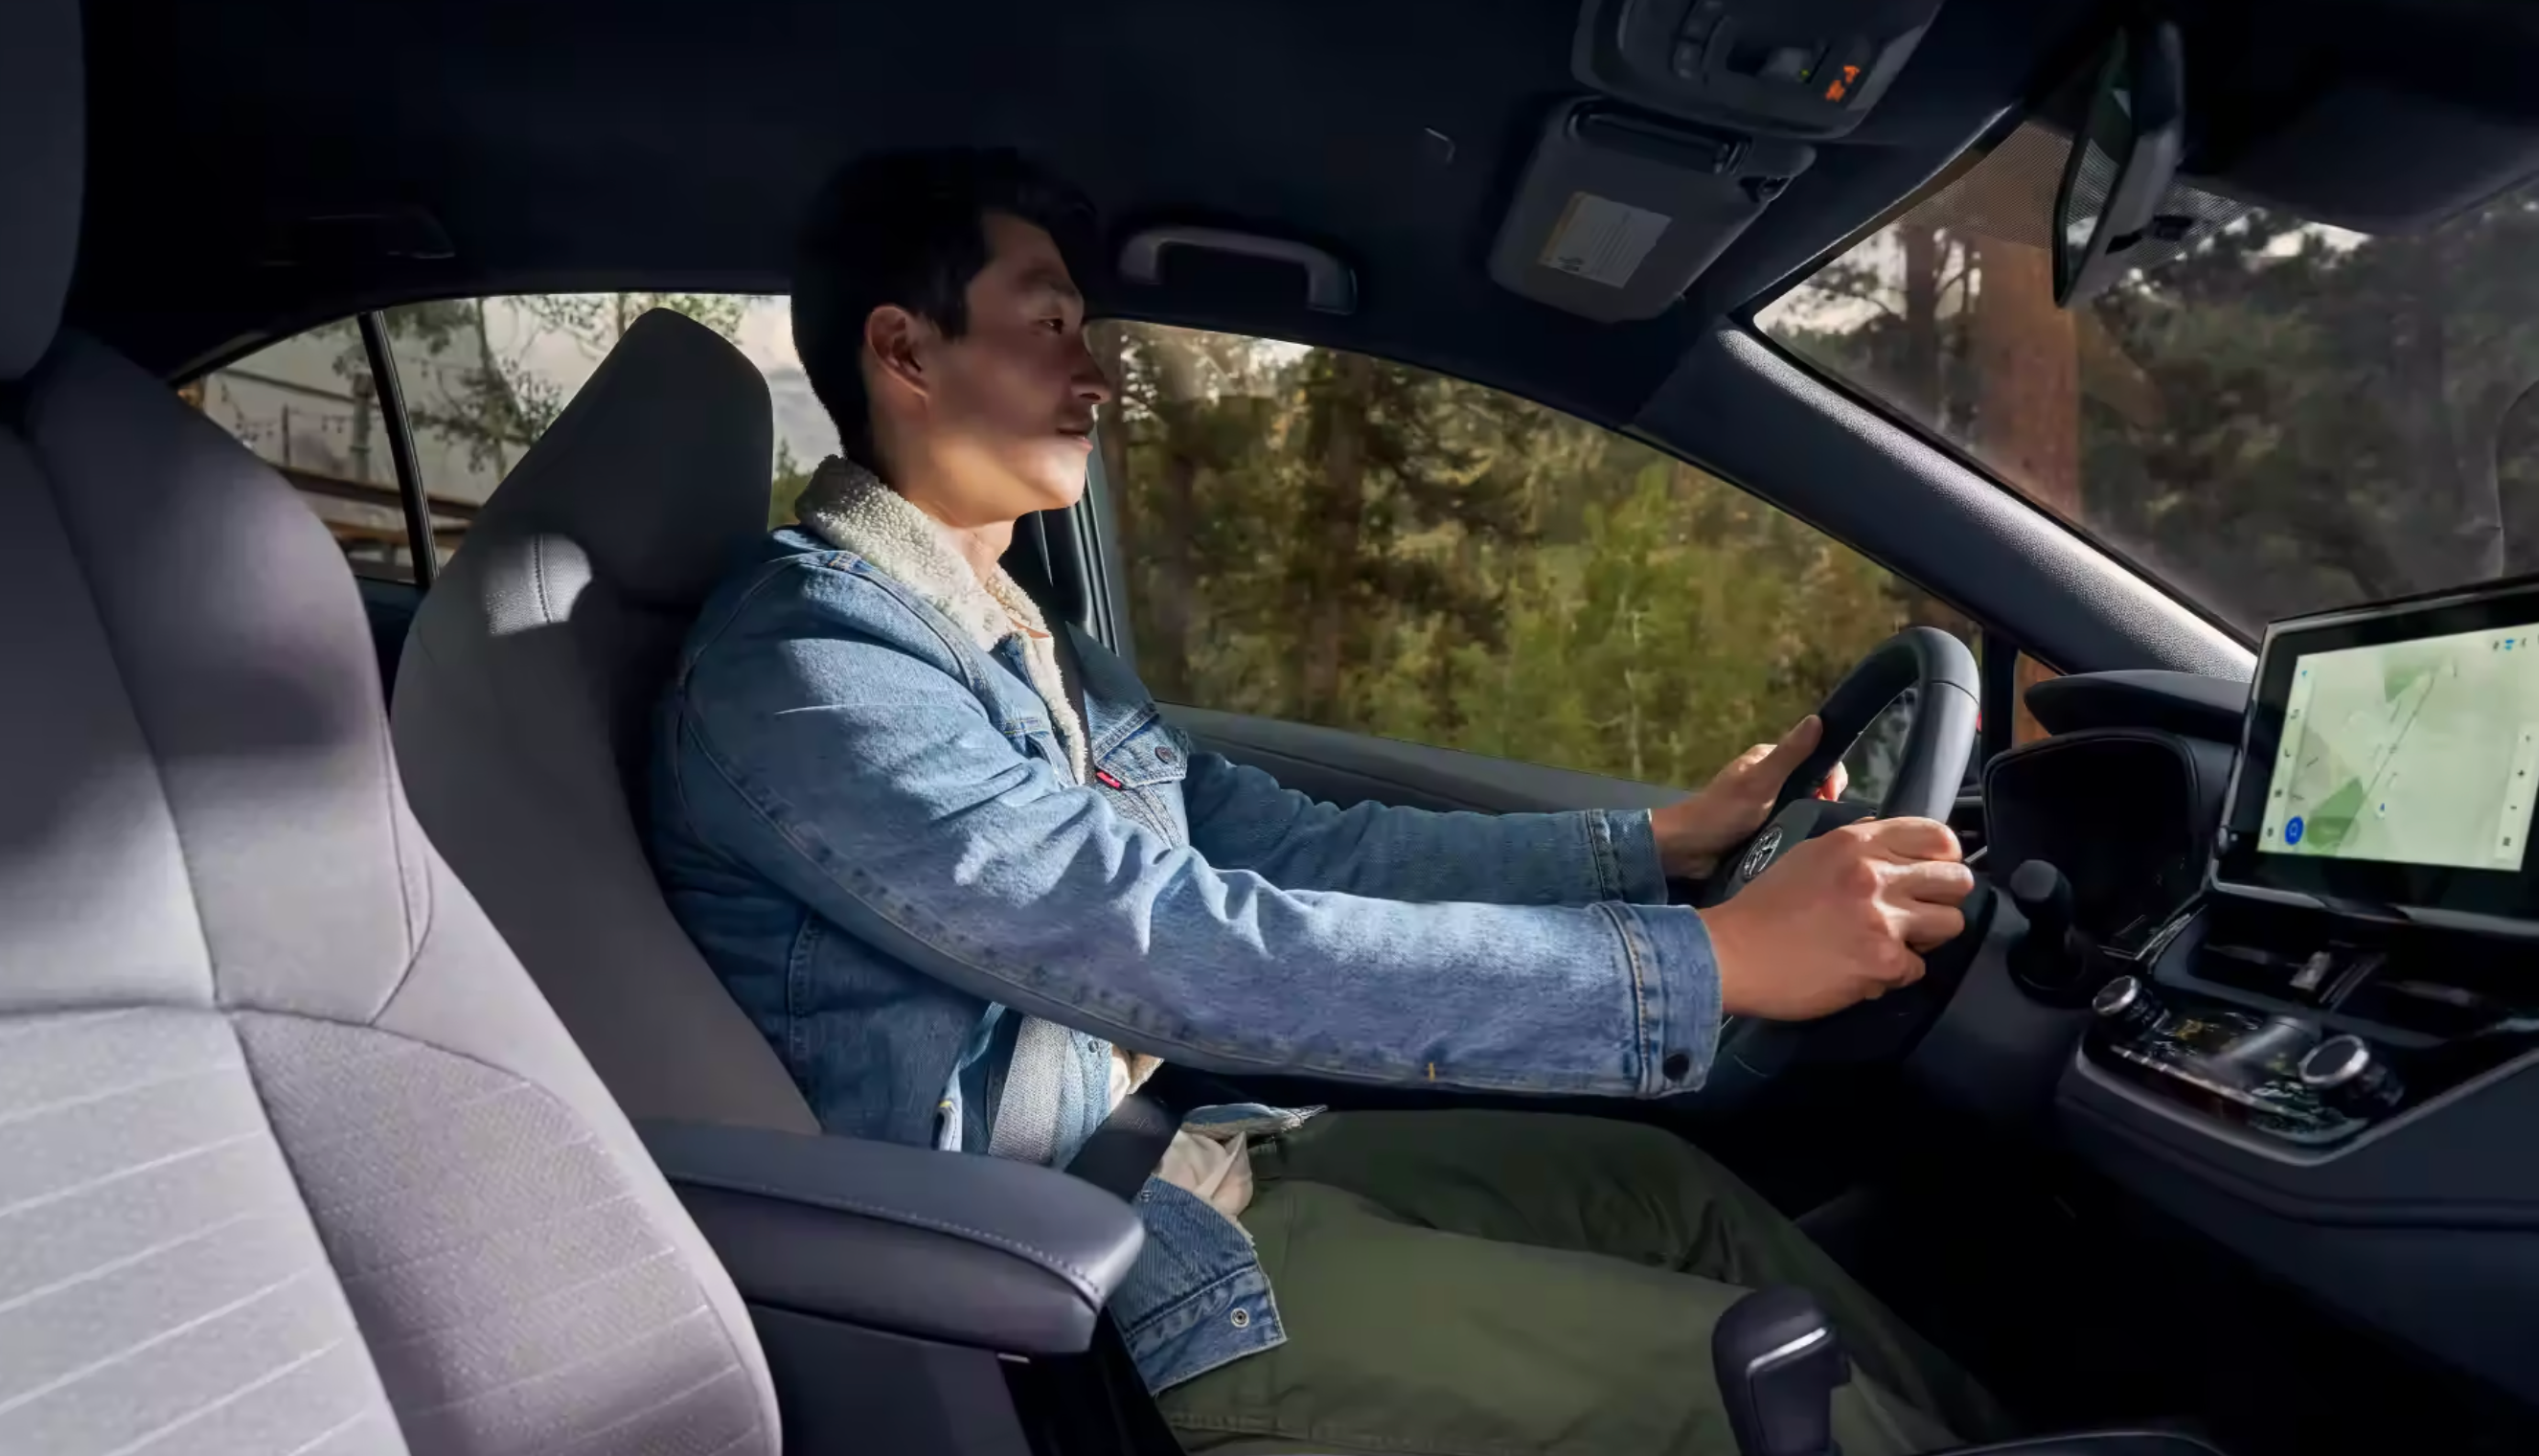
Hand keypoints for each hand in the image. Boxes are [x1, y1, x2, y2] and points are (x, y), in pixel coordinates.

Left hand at [1650, 716, 1848, 877]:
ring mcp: (1766, 806)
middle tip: (1822, 822)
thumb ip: (1789, 754)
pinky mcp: (1763, 830)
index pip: (1816, 758)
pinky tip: (1803, 847)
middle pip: (1812, 785)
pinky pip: (1791, 829)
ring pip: (1804, 809)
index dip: (1830, 775)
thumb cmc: (1722, 812)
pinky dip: (1798, 835)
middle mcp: (1769, 779)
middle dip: (1823, 801)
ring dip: (1811, 821)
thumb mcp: (1760, 782)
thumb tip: (1817, 719)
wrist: (1686, 851)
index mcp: (1768, 760)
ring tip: (1813, 837)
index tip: (1832, 798)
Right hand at [1699, 817, 1973, 1020]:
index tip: (1930, 875)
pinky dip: (1895, 974)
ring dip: (1926, 938)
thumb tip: (1893, 848)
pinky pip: (1918, 968)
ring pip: (1950, 924)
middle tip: (1916, 914)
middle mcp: (1876, 873)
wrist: (1731, 953)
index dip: (1943, 859)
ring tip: (1893, 943)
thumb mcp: (1811, 855)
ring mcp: (1883, 919)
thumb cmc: (1764, 907)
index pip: (1939, 837)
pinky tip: (1865, 970)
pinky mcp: (1883, 962)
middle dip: (1942, 899)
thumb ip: (1857, 848)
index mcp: (1858, 842)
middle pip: (1957, 881)